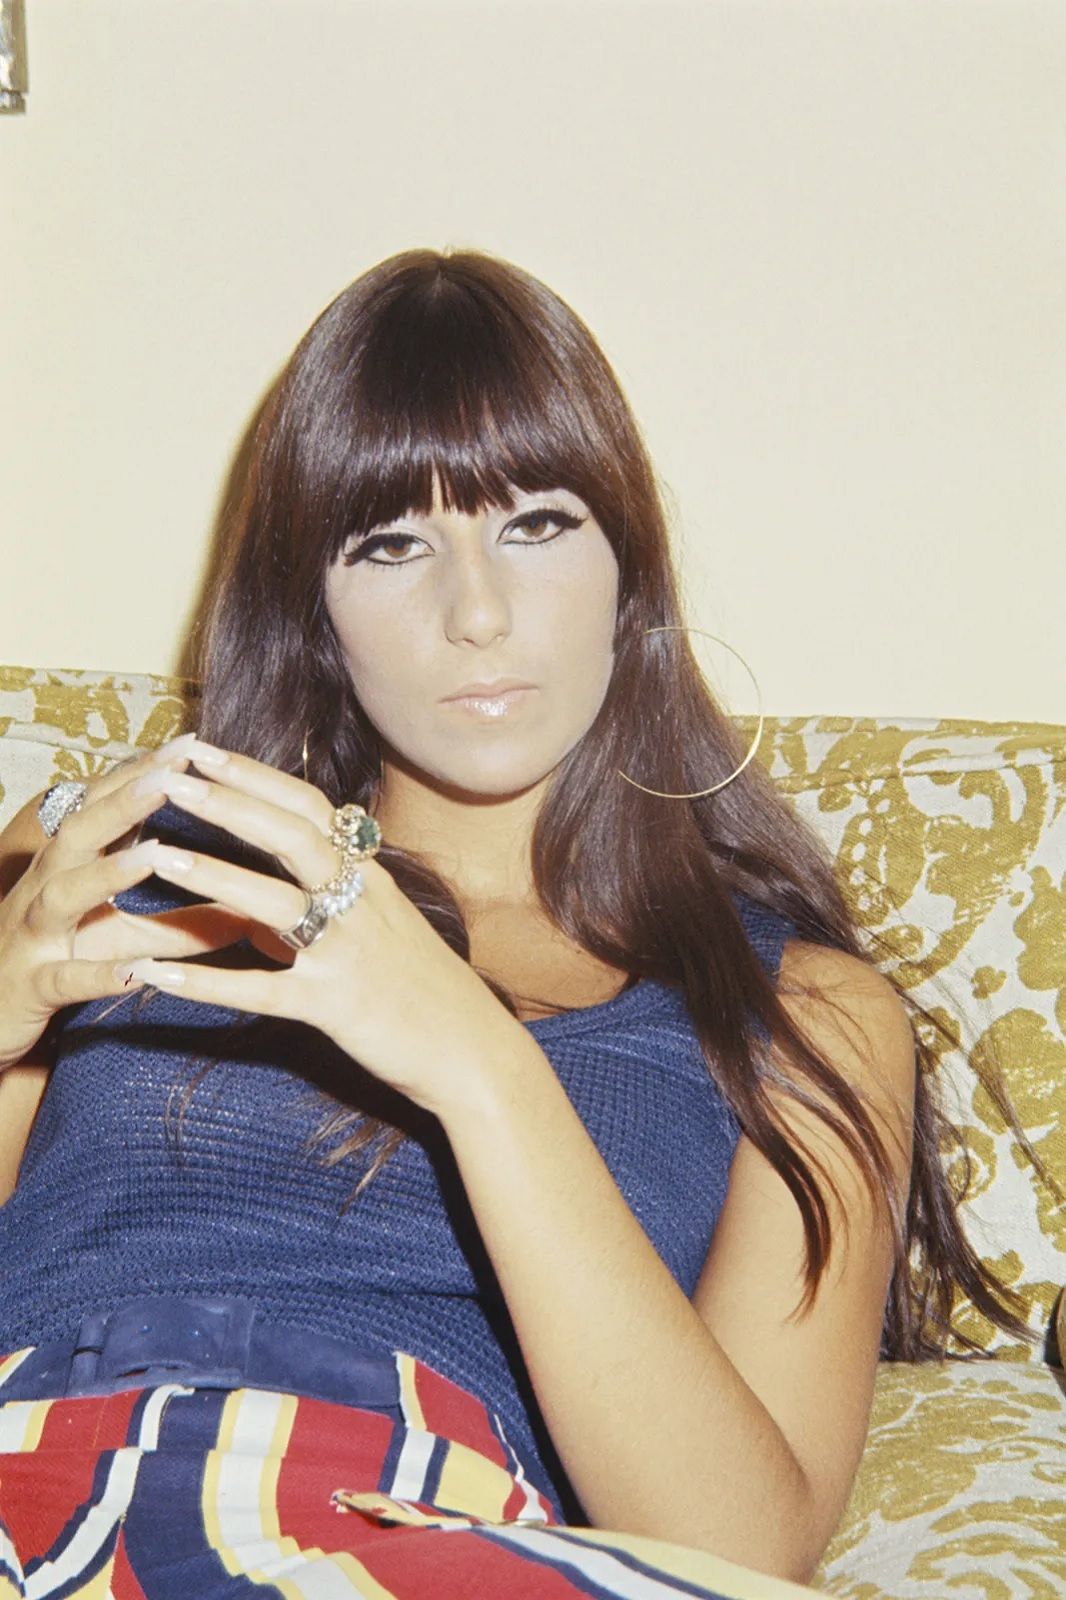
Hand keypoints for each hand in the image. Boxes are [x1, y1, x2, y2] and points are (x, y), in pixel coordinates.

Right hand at [0, 737, 257, 1069]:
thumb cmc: (57, 963)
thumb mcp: (122, 938)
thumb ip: (182, 925)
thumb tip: (249, 913)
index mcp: (68, 867)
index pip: (104, 808)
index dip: (142, 776)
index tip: (190, 746)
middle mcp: (46, 889)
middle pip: (79, 834)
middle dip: (123, 802)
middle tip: (172, 775)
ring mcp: (33, 935)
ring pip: (62, 894)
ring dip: (109, 872)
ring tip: (157, 855)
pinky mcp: (30, 986)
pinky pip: (63, 978)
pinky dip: (98, 974)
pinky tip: (136, 972)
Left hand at [119, 740, 532, 1121]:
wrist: (472, 1050)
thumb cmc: (426, 988)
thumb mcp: (386, 923)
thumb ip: (336, 894)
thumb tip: (279, 877)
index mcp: (370, 877)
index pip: (310, 807)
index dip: (255, 775)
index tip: (203, 749)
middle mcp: (360, 903)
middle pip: (291, 836)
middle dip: (229, 802)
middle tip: (171, 776)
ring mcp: (348, 952)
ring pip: (275, 903)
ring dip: (213, 876)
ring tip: (156, 856)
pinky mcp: (334, 1006)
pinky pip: (260, 991)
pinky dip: (206, 982)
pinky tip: (156, 975)